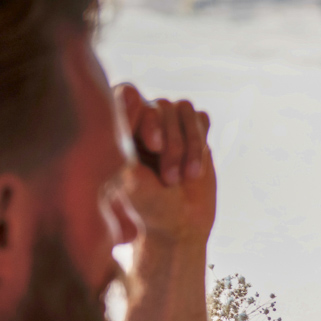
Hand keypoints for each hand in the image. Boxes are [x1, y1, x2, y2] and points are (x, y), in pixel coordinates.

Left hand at [114, 83, 216, 246]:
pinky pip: (201, 118)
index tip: (152, 146)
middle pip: (161, 105)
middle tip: (169, 178)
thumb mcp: (128, 174)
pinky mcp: (194, 132)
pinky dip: (199, 144)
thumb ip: (124, 134)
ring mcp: (169, 125)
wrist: (179, 226)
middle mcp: (142, 120)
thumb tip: (129, 93)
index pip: (127, 95)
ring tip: (184, 177)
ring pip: (183, 109)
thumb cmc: (147, 205)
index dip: (145, 116)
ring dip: (188, 146)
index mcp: (118, 127)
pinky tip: (194, 170)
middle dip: (172, 144)